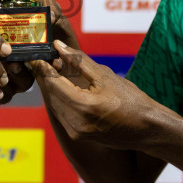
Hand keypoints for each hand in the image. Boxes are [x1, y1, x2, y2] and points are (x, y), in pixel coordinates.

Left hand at [30, 41, 158, 148]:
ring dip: (52, 88)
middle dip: (45, 76)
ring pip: (54, 105)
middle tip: (43, 58)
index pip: (53, 83)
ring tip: (54, 69)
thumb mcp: (105, 75)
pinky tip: (64, 87)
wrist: (147, 129)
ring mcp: (76, 132)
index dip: (42, 67)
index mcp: (84, 106)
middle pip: (50, 95)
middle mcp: (76, 123)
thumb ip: (79, 61)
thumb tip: (58, 47)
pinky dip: (60, 99)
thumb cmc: (131, 100)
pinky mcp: (77, 136)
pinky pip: (61, 113)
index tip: (35, 54)